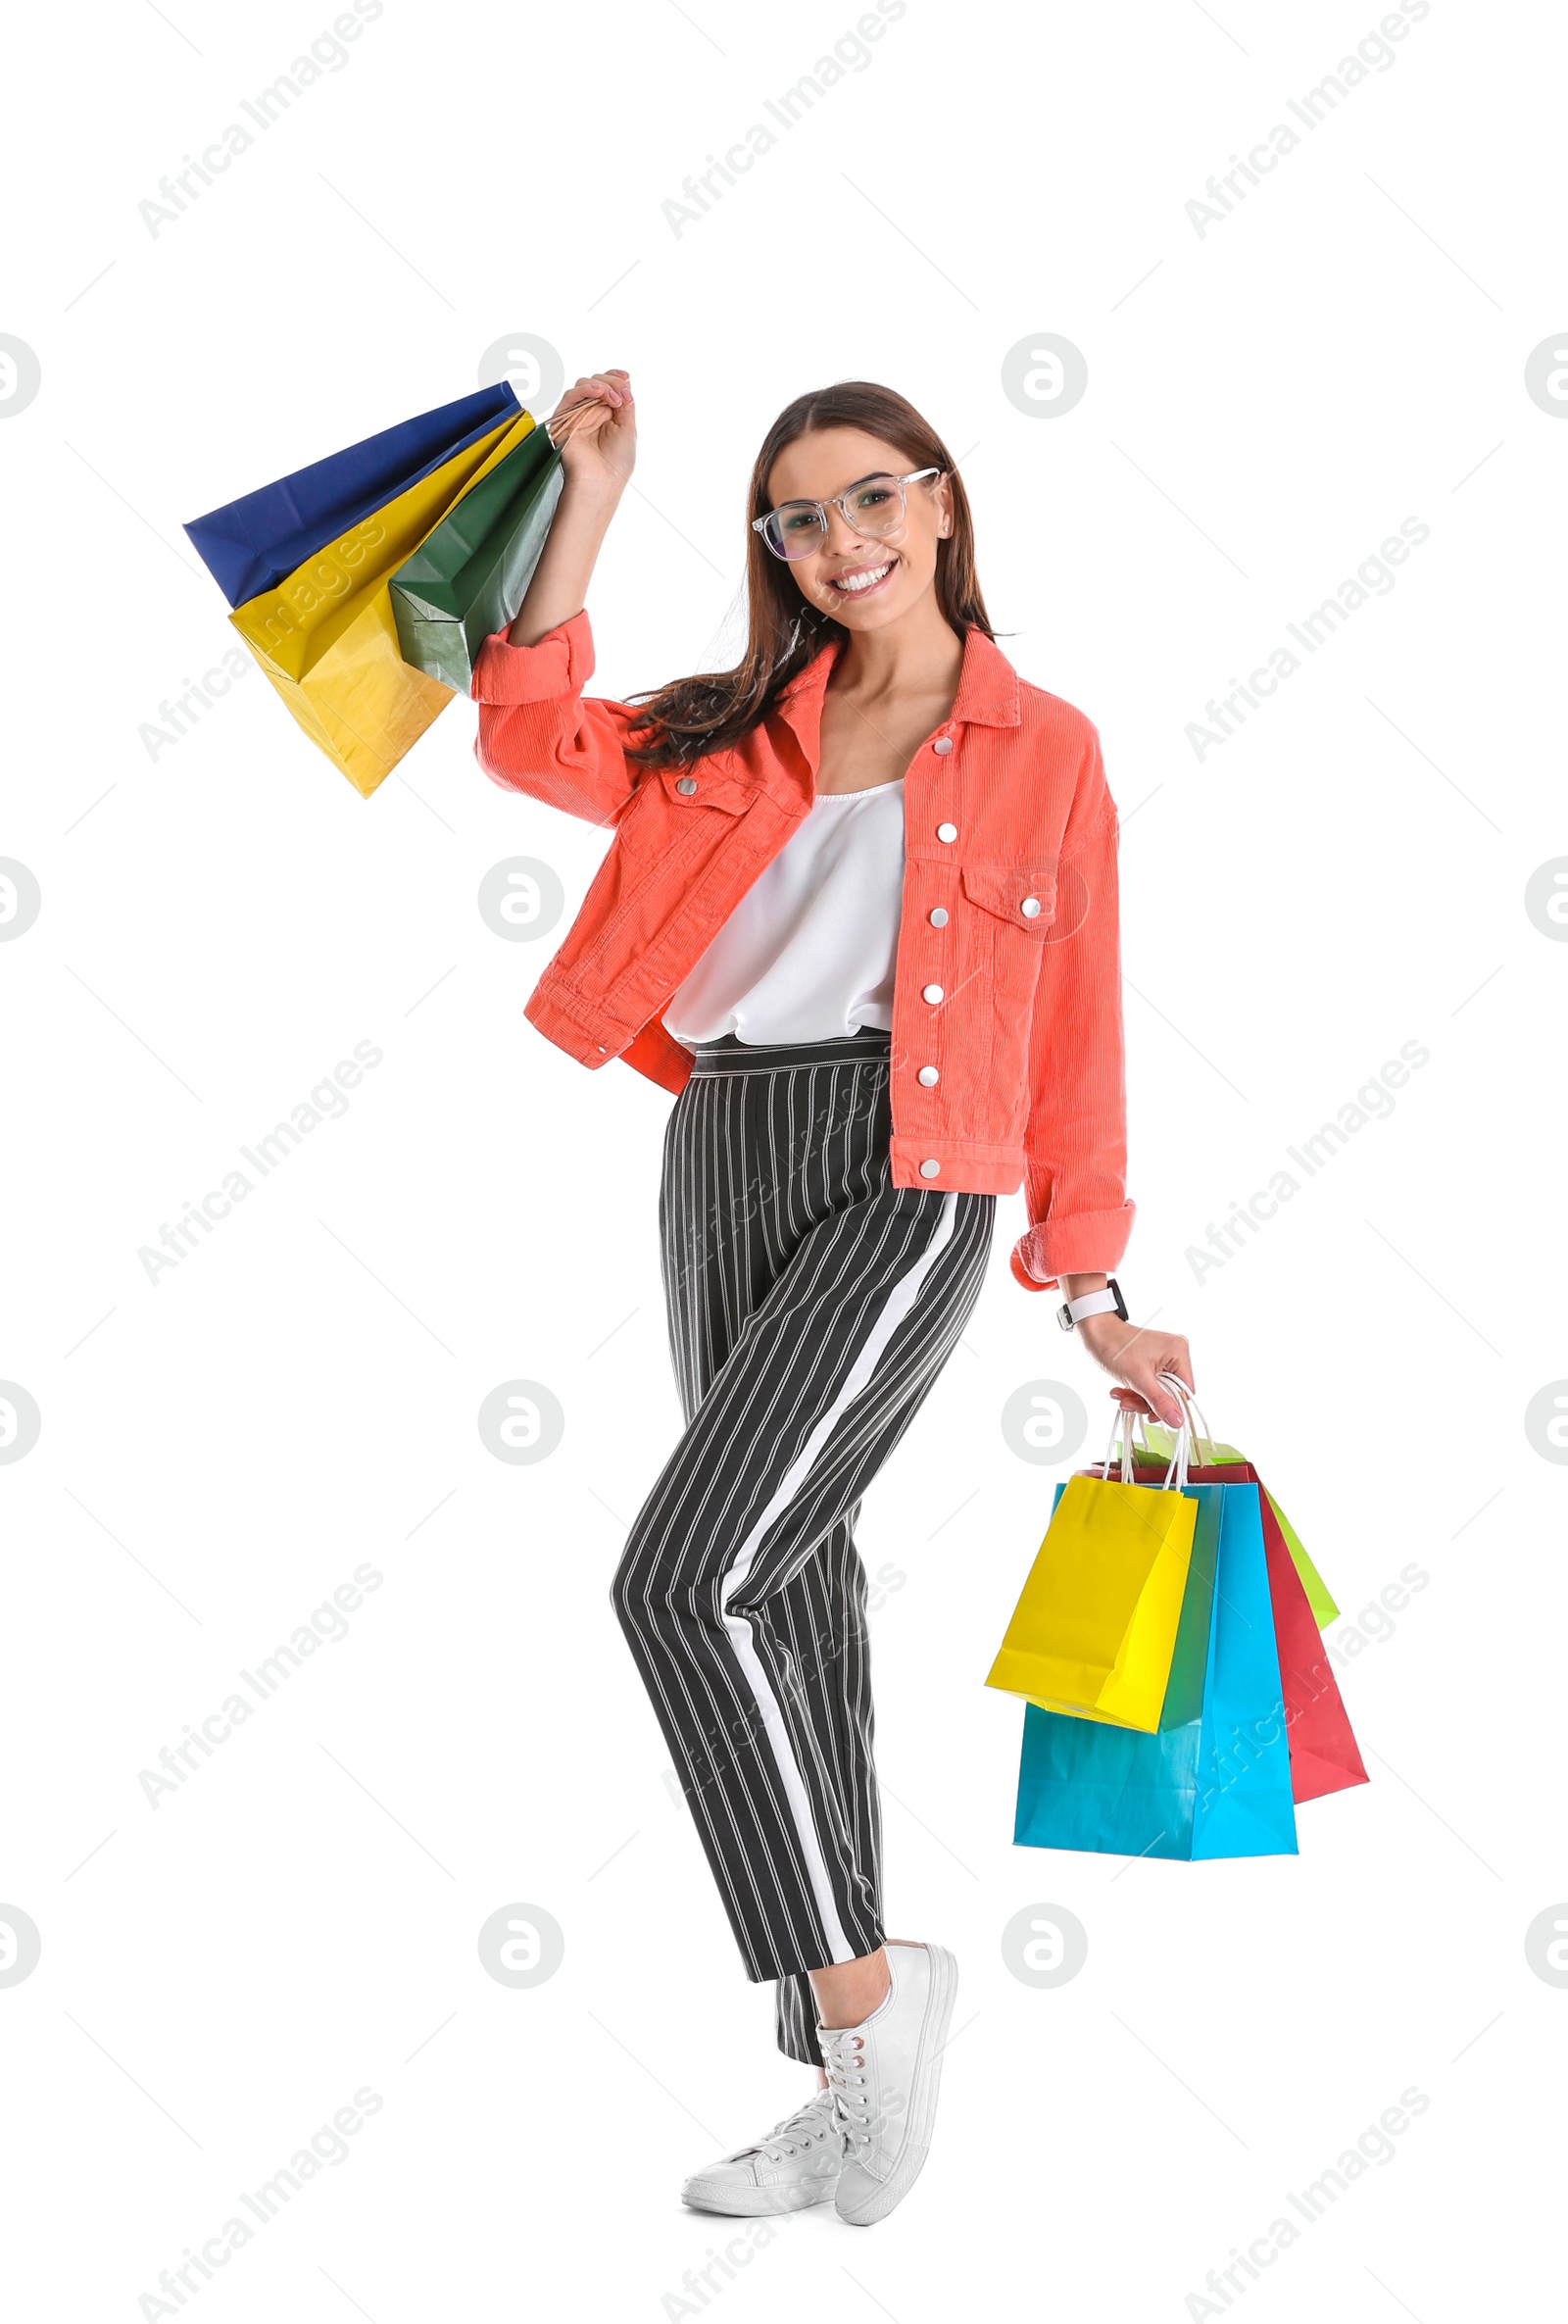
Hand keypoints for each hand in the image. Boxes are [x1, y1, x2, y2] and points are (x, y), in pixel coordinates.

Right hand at [551, 369, 635, 494]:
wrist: (601, 482)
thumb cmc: (615, 464)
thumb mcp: (628, 427)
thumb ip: (626, 403)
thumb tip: (625, 381)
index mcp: (606, 415)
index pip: (608, 386)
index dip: (616, 377)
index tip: (626, 377)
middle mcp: (591, 413)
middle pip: (597, 381)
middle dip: (612, 383)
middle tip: (622, 398)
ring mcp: (577, 415)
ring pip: (584, 385)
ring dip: (602, 386)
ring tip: (614, 400)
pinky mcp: (564, 420)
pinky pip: (571, 396)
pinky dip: (586, 389)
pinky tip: (599, 393)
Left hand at [1074, 1315, 1193, 1430]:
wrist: (1095, 1332)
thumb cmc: (1115, 1347)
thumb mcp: (1138, 1379)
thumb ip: (1159, 1401)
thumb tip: (1178, 1421)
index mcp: (1178, 1352)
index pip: (1185, 1391)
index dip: (1171, 1406)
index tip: (1152, 1415)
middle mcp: (1175, 1353)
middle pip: (1171, 1392)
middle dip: (1147, 1402)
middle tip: (1129, 1404)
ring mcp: (1163, 1357)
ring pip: (1158, 1391)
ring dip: (1138, 1398)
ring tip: (1120, 1397)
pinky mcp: (1152, 1362)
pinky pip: (1150, 1384)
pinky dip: (1135, 1390)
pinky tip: (1120, 1391)